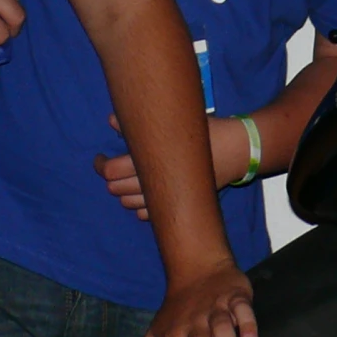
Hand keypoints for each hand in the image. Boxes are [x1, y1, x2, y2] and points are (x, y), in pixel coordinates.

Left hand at [98, 115, 253, 218]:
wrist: (237, 151)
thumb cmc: (208, 132)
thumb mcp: (176, 122)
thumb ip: (140, 125)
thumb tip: (111, 121)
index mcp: (151, 162)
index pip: (112, 171)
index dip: (100, 165)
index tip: (100, 158)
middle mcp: (154, 184)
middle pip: (116, 189)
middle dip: (109, 179)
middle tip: (111, 166)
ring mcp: (166, 199)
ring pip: (128, 204)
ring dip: (123, 193)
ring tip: (128, 180)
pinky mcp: (177, 206)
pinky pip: (147, 215)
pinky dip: (140, 207)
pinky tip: (145, 194)